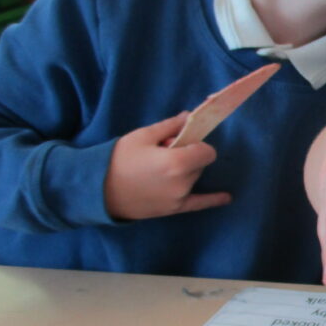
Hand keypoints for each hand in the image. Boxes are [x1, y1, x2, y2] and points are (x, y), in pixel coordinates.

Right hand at [104, 112, 231, 219]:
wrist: (98, 190)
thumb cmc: (119, 159)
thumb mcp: (143, 135)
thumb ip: (171, 126)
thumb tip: (191, 116)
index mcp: (177, 162)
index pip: (207, 151)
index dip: (196, 145)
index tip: (181, 143)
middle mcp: (183, 182)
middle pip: (200, 164)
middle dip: (188, 156)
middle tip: (163, 154)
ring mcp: (179, 198)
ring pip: (194, 178)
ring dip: (185, 171)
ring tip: (158, 170)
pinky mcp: (174, 209)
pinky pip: (200, 204)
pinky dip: (214, 200)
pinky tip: (227, 198)